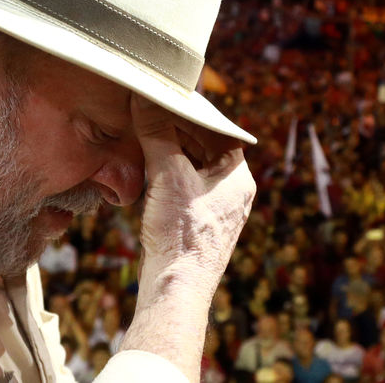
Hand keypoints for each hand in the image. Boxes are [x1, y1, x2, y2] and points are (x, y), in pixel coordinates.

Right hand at [130, 94, 254, 286]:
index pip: (218, 130)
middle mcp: (233, 191)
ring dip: (171, 150)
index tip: (170, 98)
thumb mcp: (168, 173)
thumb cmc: (181, 232)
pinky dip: (168, 171)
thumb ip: (156, 132)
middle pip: (205, 147)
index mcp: (238, 176)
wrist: (176, 287)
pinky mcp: (198, 222)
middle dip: (178, 130)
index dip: (194, 112)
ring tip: (145, 133)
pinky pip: (185, 185)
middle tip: (152, 111)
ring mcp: (216, 208)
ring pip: (194, 166)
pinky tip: (147, 165)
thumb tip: (145, 97)